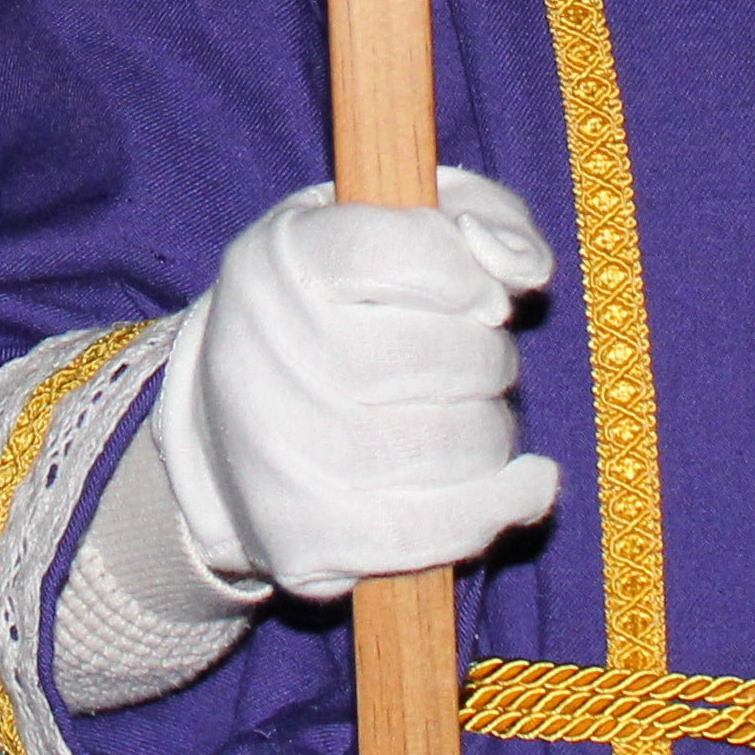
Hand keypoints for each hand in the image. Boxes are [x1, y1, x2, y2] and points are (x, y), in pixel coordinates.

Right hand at [159, 169, 559, 601]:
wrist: (232, 423)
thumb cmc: (345, 308)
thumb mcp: (402, 226)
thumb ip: (485, 215)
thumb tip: (519, 270)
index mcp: (283, 258)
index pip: (392, 250)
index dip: (462, 273)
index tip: (485, 296)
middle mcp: (264, 350)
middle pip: (437, 355)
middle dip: (488, 359)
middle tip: (475, 360)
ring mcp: (277, 452)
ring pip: (450, 444)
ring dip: (490, 430)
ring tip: (467, 415)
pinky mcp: (302, 538)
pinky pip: (434, 532)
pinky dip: (498, 507)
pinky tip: (523, 486)